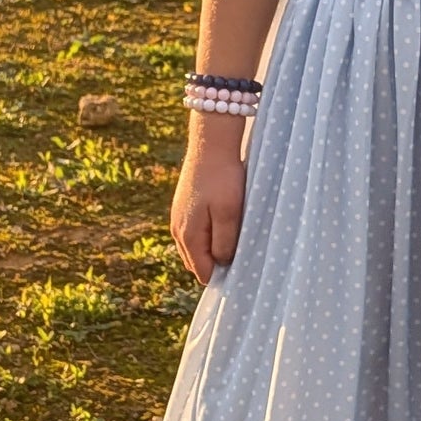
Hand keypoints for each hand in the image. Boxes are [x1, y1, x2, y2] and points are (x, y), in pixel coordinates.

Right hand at [171, 119, 247, 283]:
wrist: (210, 145)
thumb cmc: (223, 179)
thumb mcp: (229, 213)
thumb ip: (224, 242)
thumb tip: (221, 264)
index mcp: (188, 236)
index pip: (202, 272)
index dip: (222, 275)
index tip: (242, 269)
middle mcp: (178, 231)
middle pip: (197, 262)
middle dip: (216, 264)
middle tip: (240, 255)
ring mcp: (178, 218)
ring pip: (196, 248)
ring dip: (212, 249)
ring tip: (235, 239)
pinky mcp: (183, 208)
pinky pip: (195, 233)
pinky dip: (208, 236)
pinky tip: (224, 225)